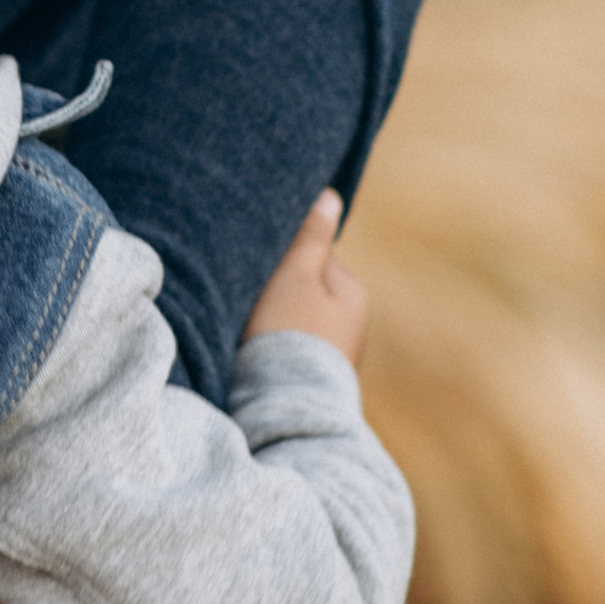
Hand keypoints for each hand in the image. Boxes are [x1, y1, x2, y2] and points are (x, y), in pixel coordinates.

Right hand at [247, 187, 366, 363]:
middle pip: (306, 289)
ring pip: (297, 319)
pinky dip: (276, 346)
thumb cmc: (289, 333)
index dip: (282, 259)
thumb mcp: (295, 275)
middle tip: (253, 299)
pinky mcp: (314, 378)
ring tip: (252, 331)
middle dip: (280, 291)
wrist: (285, 406)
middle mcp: (352, 324)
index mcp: (352, 292)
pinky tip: (257, 355)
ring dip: (275, 320)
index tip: (259, 269)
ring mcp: (335, 353)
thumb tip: (331, 197)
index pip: (314, 256)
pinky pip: (292, 348)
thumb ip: (310, 236)